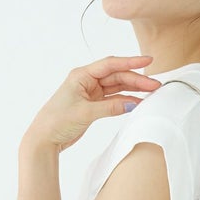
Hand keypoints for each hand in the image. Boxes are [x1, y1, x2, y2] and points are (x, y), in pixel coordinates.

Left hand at [21, 55, 162, 153]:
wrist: (44, 138)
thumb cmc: (56, 121)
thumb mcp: (85, 112)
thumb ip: (110, 107)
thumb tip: (132, 104)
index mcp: (81, 75)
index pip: (110, 64)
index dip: (130, 62)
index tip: (147, 60)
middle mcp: (87, 81)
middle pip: (117, 76)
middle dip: (136, 79)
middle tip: (155, 85)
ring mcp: (91, 93)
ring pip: (117, 87)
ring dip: (133, 89)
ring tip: (151, 92)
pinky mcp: (93, 105)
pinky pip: (114, 99)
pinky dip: (126, 101)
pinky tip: (138, 103)